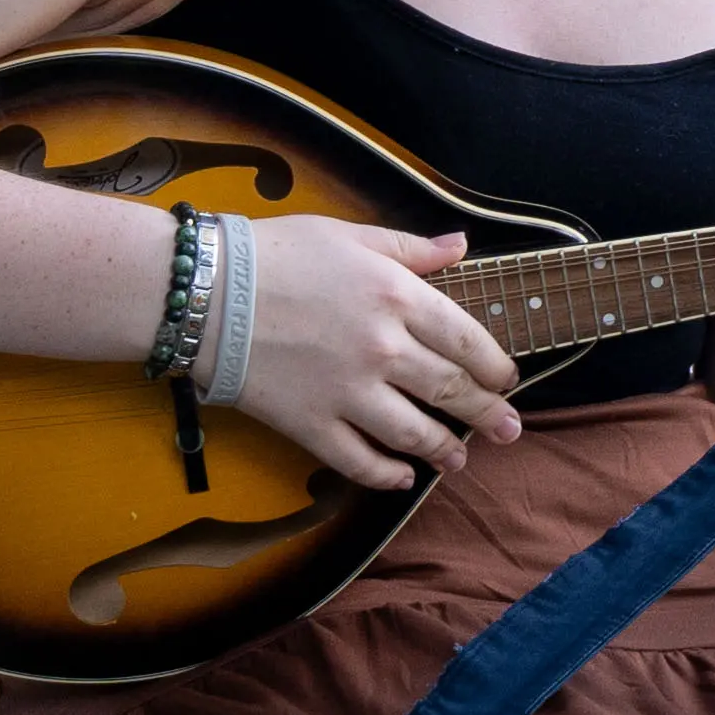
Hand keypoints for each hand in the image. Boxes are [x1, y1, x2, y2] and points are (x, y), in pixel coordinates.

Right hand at [227, 208, 518, 491]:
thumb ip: (410, 249)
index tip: (507, 380)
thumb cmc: (275, 252)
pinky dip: (386, 475)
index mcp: (397, 297)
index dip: (494, 366)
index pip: (467, 341)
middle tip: (511, 431)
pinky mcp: (310, 423)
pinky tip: (403, 478)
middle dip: (488, 415)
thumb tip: (460, 246)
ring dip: (444, 450)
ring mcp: (347, 391)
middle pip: (451, 391)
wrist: (204, 292)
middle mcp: (382, 348)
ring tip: (460, 459)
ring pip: (413, 432)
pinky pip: (357, 460)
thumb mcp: (350, 236)